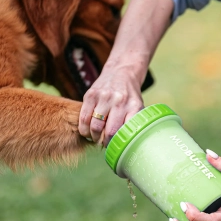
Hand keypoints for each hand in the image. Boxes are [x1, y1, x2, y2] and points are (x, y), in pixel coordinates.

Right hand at [78, 0, 173, 146]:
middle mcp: (119, 101)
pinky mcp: (90, 94)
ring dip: (93, 137)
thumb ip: (132, 124)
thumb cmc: (129, 96)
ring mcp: (104, 97)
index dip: (118, 144)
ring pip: (94, 126)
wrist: (121, 72)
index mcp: (133, 106)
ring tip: (95, 138)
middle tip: (104, 144)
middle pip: (108, 132)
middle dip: (104, 143)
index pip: (125, 132)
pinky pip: (84, 118)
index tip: (115, 148)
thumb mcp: (137, 108)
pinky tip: (87, 131)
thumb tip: (125, 146)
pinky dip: (84, 129)